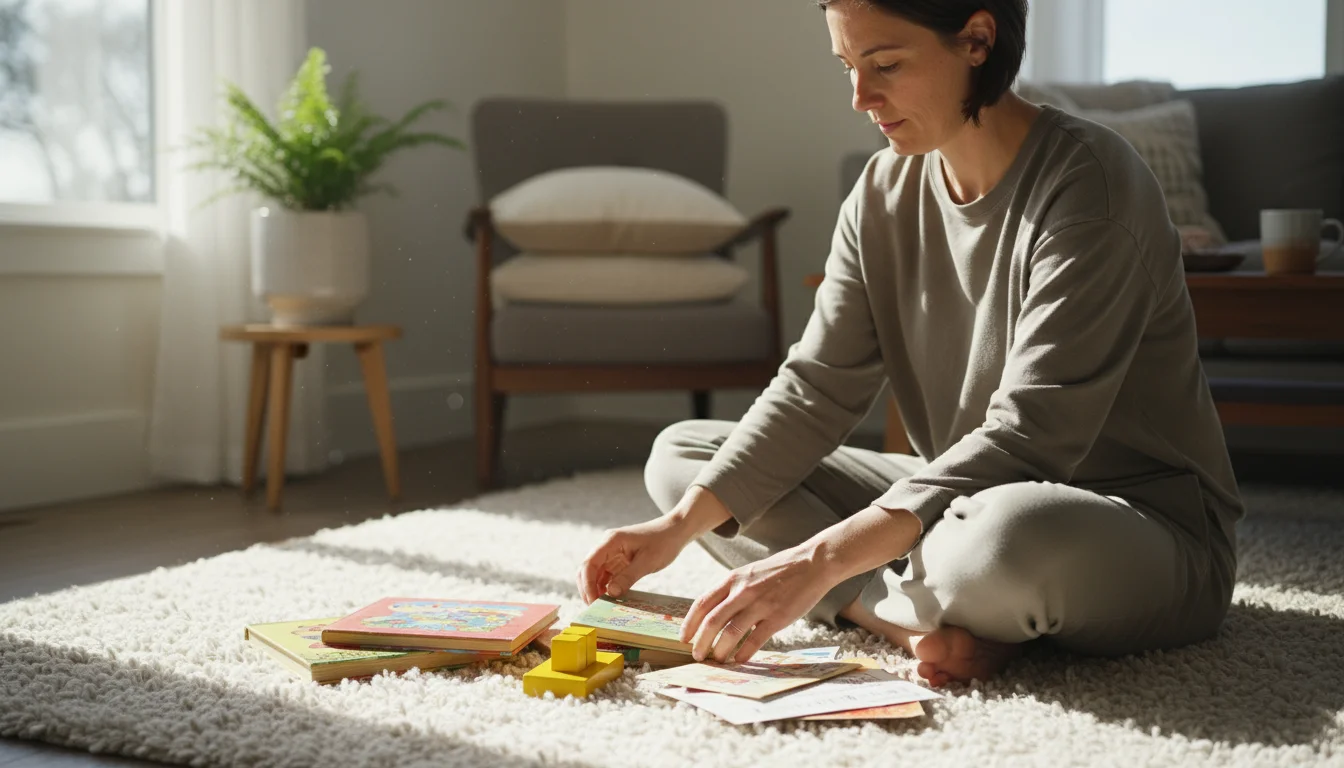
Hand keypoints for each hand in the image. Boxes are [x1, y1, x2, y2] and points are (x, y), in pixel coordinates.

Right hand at [576, 515, 693, 604]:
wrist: (676, 530)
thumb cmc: (664, 542)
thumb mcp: (648, 562)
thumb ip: (628, 577)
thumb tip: (610, 593)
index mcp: (611, 541)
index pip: (589, 564)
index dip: (587, 585)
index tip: (593, 602)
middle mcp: (607, 545)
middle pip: (587, 569)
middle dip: (587, 589)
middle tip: (594, 609)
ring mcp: (612, 552)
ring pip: (595, 573)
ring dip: (596, 589)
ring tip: (602, 607)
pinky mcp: (618, 559)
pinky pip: (606, 575)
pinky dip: (606, 587)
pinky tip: (611, 599)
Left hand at [679, 543, 835, 663]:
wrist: (812, 563)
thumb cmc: (779, 570)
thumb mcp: (749, 573)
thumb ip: (732, 590)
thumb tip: (714, 613)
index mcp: (733, 579)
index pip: (702, 603)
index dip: (690, 623)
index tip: (683, 638)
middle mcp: (743, 591)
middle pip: (712, 621)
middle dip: (701, 642)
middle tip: (697, 655)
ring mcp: (760, 604)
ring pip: (731, 633)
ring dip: (720, 650)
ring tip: (717, 660)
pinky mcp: (778, 617)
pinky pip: (755, 640)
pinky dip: (743, 653)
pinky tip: (739, 659)